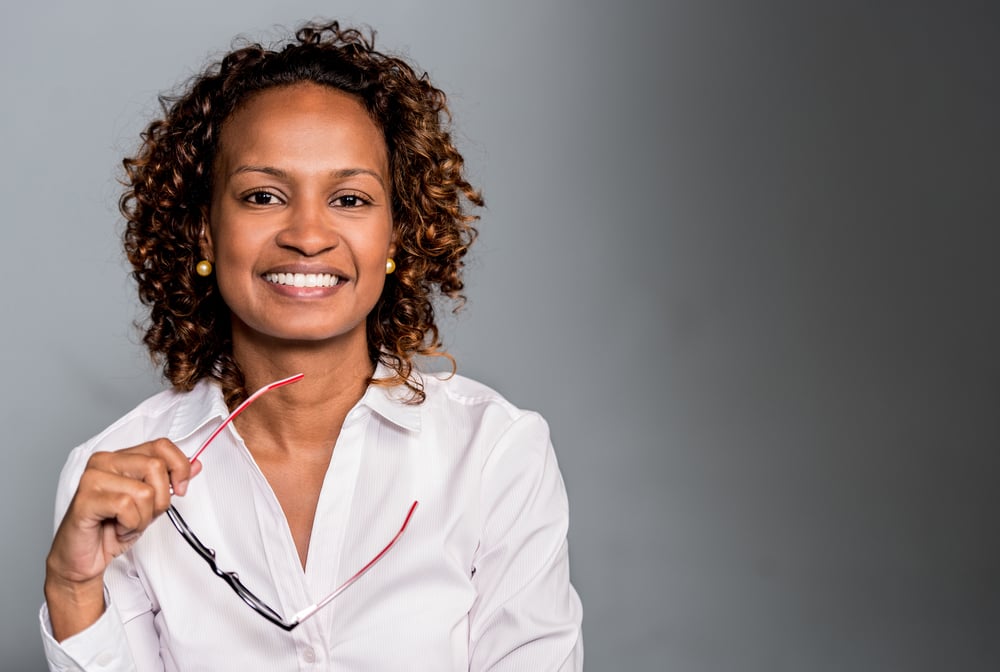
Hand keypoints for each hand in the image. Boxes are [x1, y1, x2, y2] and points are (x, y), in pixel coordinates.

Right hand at [44, 438, 200, 639]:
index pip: (161, 446)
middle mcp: (104, 461)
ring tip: (126, 523)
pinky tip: (117, 528)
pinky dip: (130, 525)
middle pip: (156, 466)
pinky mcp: (85, 500)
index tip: (180, 489)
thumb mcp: (150, 503)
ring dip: (143, 517)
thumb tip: (195, 465)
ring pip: (144, 491)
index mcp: (121, 457)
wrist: (82, 559)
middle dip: (161, 499)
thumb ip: (170, 482)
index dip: (179, 467)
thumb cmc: (112, 528)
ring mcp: (92, 479)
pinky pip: (126, 506)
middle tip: (144, 514)